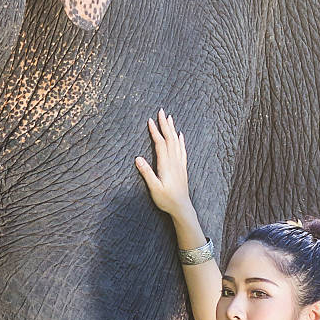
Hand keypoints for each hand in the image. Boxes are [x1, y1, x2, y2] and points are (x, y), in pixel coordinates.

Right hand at [135, 111, 195, 230]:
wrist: (182, 207)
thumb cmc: (166, 199)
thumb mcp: (154, 188)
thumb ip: (146, 173)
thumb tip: (137, 158)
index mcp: (166, 165)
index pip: (160, 144)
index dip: (155, 131)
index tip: (150, 120)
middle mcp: (174, 162)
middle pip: (170, 139)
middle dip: (165, 124)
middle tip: (161, 111)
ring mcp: (180, 164)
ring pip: (176, 142)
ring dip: (172, 129)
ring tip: (170, 118)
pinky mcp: (182, 168)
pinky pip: (182, 150)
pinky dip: (181, 141)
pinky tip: (180, 135)